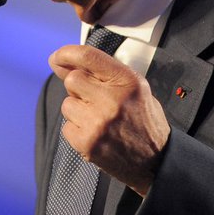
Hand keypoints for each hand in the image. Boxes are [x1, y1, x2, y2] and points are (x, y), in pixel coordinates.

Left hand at [49, 44, 170, 196]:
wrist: (156, 160)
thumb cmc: (143, 120)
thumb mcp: (134, 87)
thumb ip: (102, 72)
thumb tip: (59, 62)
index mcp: (127, 81)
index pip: (87, 57)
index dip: (66, 53)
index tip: (57, 57)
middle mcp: (112, 100)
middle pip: (72, 80)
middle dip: (79, 88)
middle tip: (95, 100)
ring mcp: (98, 123)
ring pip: (67, 104)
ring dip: (78, 110)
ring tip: (99, 120)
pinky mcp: (87, 143)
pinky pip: (66, 127)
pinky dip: (78, 130)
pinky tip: (96, 133)